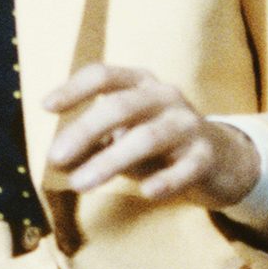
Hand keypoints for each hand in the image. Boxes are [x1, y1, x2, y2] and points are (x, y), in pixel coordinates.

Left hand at [43, 64, 259, 207]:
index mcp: (140, 83)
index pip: (104, 75)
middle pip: (121, 106)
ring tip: (79, 184)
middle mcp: (165, 96)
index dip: (75, 88)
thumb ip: (93, 142)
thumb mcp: (123, 135)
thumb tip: (56, 158)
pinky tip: (146, 193)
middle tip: (54, 157)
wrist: (220, 158)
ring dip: (109, 161)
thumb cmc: (158, 144)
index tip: (46, 107)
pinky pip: (186, 167)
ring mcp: (189, 124)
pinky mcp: (207, 155)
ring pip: (147, 137)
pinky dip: (166, 180)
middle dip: (84, 130)